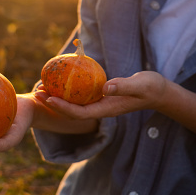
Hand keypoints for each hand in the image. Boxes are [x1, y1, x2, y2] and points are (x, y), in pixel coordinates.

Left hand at [43, 71, 168, 119]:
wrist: (159, 92)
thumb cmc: (151, 87)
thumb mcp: (140, 85)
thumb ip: (123, 86)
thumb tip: (105, 87)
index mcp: (107, 109)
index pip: (79, 113)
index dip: (62, 107)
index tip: (49, 98)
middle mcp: (100, 109)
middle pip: (71, 111)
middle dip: (53, 103)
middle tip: (37, 92)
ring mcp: (100, 104)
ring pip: (74, 104)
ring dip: (57, 98)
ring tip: (41, 87)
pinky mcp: (101, 97)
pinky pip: (80, 97)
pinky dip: (67, 91)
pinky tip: (58, 81)